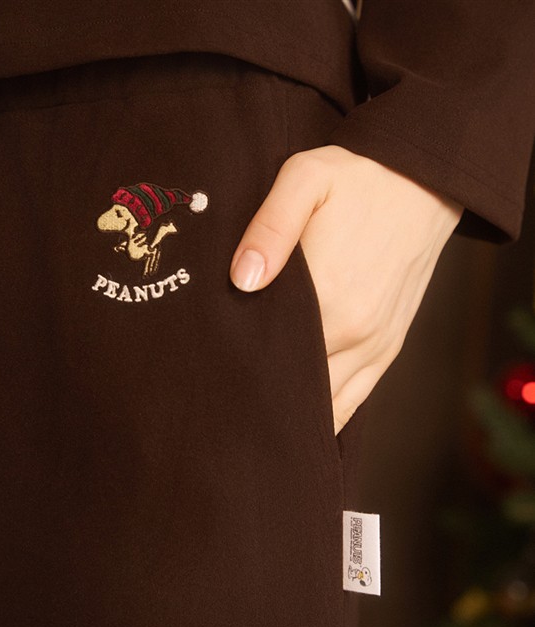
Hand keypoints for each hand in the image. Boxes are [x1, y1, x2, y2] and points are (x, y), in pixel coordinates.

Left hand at [229, 145, 463, 434]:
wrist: (424, 183)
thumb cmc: (358, 179)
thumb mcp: (306, 179)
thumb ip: (271, 227)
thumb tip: (243, 279)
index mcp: (329, 297)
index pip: (275, 361)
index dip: (243, 379)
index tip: (215, 391)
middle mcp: (355, 333)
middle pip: (301, 391)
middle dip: (265, 406)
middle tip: (228, 418)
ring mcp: (375, 345)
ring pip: (330, 406)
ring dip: (298, 420)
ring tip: (259, 433)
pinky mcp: (389, 347)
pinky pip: (358, 399)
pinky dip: (331, 418)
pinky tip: (306, 429)